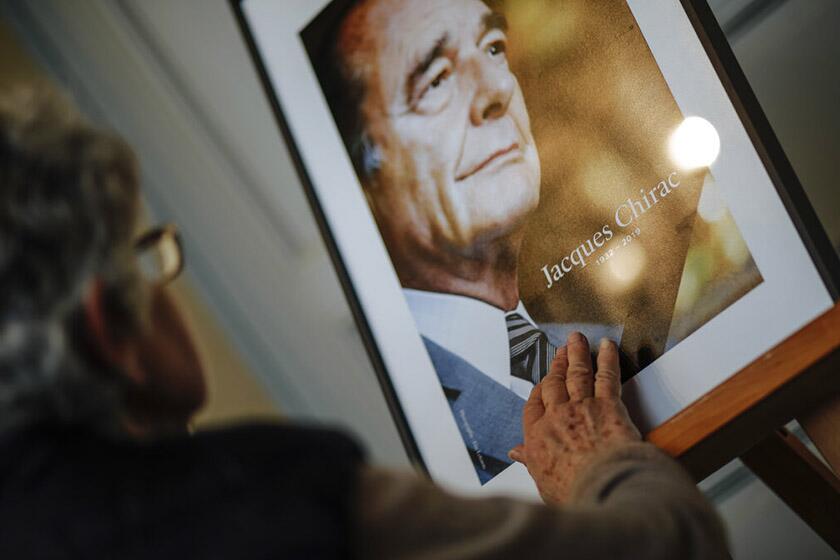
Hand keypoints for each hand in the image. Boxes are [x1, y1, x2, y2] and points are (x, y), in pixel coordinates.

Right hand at [508, 332, 640, 504]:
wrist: (603, 488)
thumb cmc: (573, 492)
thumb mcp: (542, 480)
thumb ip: (529, 461)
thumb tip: (514, 453)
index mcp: (537, 435)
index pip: (534, 404)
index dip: (539, 389)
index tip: (543, 381)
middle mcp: (557, 415)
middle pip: (555, 383)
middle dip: (557, 364)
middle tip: (560, 350)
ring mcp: (582, 407)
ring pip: (577, 373)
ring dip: (577, 353)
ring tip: (577, 338)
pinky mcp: (609, 405)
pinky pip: (607, 376)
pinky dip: (607, 358)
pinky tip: (607, 346)